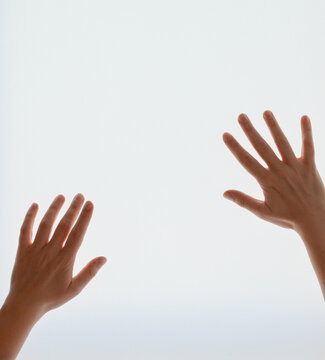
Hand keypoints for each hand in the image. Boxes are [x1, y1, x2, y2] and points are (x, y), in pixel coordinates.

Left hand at [4, 193, 106, 318]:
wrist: (24, 305)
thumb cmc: (52, 297)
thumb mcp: (74, 289)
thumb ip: (89, 272)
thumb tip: (104, 258)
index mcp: (65, 260)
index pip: (77, 234)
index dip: (84, 218)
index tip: (90, 204)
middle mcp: (50, 252)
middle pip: (63, 226)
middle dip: (73, 209)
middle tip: (80, 195)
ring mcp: (35, 250)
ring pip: (45, 225)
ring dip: (54, 209)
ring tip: (62, 196)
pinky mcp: (22, 251)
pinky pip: (25, 231)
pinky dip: (29, 217)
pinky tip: (35, 205)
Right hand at [222, 110, 324, 233]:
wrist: (316, 221)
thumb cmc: (287, 218)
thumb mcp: (262, 212)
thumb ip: (243, 200)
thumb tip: (224, 193)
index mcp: (267, 182)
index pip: (247, 161)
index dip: (236, 147)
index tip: (226, 134)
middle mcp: (281, 171)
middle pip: (263, 148)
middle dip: (251, 131)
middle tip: (241, 116)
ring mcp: (296, 168)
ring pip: (283, 144)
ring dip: (274, 127)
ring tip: (266, 112)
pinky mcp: (310, 167)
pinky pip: (309, 147)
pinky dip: (307, 133)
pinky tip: (304, 117)